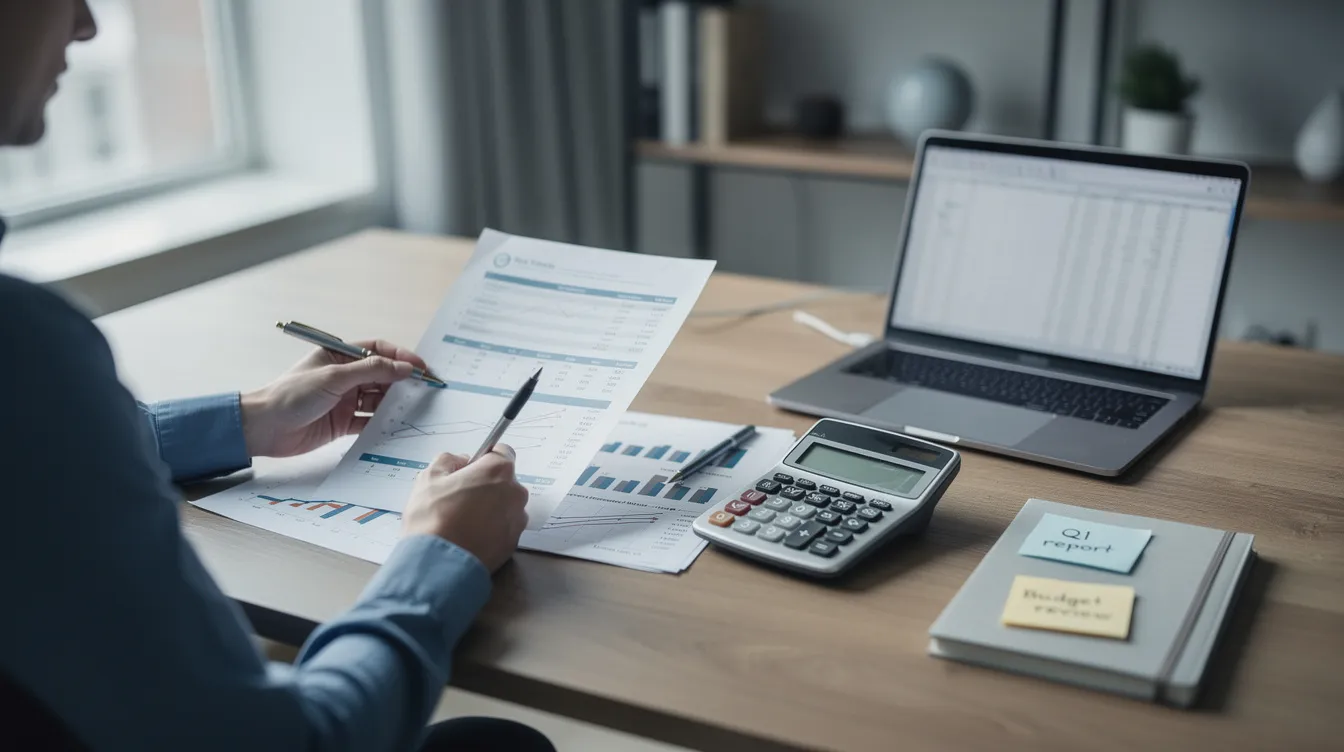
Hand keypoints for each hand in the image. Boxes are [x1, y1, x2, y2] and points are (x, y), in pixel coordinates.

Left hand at [240, 340, 430, 457]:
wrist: (264, 428)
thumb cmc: (291, 395)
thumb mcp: (334, 377)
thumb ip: (371, 371)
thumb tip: (404, 367)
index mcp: (339, 355)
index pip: (377, 350)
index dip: (400, 356)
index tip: (421, 367)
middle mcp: (344, 376)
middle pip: (381, 375)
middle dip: (403, 381)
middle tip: (426, 389)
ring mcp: (344, 400)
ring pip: (378, 399)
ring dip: (395, 403)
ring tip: (415, 408)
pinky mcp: (343, 423)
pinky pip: (370, 421)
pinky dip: (383, 423)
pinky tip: (396, 425)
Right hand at [402, 446, 528, 571]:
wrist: (439, 565)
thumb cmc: (433, 519)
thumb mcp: (429, 478)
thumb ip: (448, 460)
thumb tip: (460, 461)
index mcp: (498, 471)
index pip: (501, 453)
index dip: (483, 459)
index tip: (470, 469)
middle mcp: (515, 493)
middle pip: (503, 481)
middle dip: (485, 485)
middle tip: (459, 497)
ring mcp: (517, 520)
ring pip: (504, 506)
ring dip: (489, 508)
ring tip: (462, 521)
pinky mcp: (513, 544)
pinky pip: (503, 528)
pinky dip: (491, 529)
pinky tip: (469, 536)